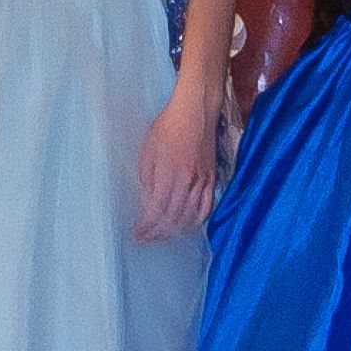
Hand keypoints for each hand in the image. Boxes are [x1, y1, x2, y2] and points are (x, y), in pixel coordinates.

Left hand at [135, 79, 226, 239]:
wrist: (195, 111)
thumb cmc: (168, 127)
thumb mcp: (148, 151)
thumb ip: (148, 179)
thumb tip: (148, 201)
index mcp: (169, 175)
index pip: (157, 212)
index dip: (147, 227)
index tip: (138, 233)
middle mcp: (187, 182)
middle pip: (173, 219)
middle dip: (158, 233)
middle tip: (147, 238)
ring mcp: (202, 182)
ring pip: (190, 217)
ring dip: (175, 231)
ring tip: (163, 235)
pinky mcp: (212, 179)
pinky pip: (207, 208)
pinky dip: (197, 221)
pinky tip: (188, 226)